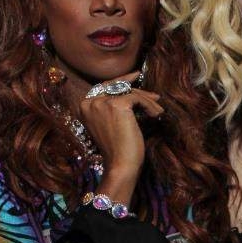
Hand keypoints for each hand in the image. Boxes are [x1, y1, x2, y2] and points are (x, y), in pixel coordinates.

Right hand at [77, 71, 163, 190]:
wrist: (120, 165)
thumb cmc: (117, 150)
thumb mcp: (110, 124)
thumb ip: (112, 107)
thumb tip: (133, 91)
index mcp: (83, 106)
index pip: (104, 87)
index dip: (121, 81)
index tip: (135, 77)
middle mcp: (90, 102)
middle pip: (117, 87)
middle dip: (138, 90)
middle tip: (155, 95)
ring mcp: (102, 102)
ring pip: (130, 92)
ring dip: (147, 101)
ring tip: (158, 111)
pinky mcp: (117, 105)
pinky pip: (138, 98)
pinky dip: (150, 106)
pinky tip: (157, 115)